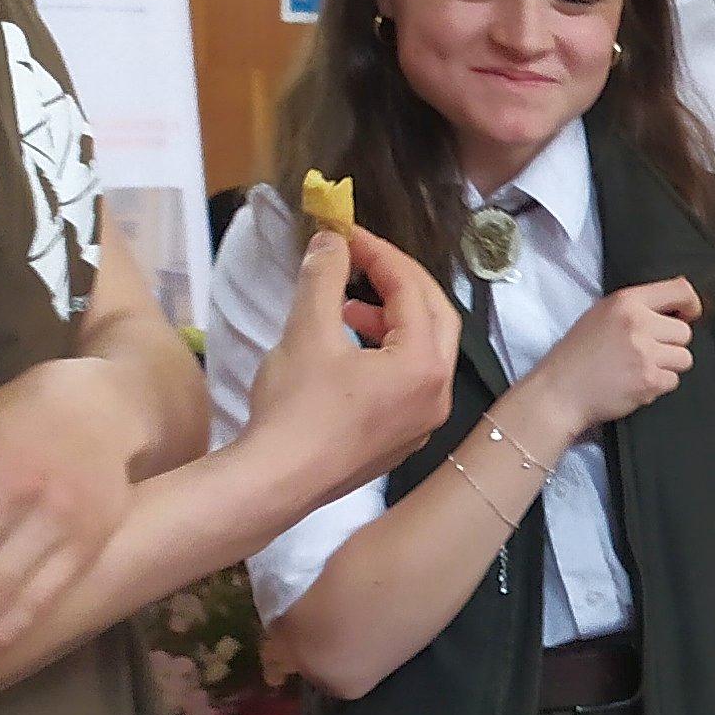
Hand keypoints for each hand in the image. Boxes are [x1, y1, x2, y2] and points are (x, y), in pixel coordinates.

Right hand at [249, 223, 462, 499]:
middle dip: (397, 282)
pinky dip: (387, 353)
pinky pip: (409, 382)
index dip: (379, 254)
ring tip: (345, 306)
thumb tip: (330, 239)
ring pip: (424, 351)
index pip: (413, 290)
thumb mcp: (307, 330)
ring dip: (391, 318)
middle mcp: (437, 395)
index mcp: (425, 365)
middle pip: (435, 317)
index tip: (346, 233)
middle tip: (359, 261)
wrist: (277, 482)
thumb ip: (324, 276)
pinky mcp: (402, 439)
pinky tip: (347, 349)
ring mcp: (423, 422)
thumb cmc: (296, 407)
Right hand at [525, 276, 701, 442]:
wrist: (559, 390)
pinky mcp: (649, 380)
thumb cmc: (577, 355)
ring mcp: (645, 352)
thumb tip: (675, 310)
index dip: (691, 304)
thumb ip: (637, 309)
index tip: (690, 314)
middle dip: (671, 344)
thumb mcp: (602, 315)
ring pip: (684, 358)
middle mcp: (638, 323)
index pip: (680, 290)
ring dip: (667, 366)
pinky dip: (657, 386)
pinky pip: (673, 381)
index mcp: (626, 302)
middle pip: (685, 332)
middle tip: (645, 352)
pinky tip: (634, 383)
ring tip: (639, 368)